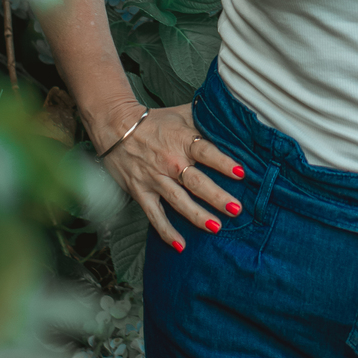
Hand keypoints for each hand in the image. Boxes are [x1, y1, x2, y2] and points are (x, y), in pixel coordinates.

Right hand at [96, 101, 244, 250]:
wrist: (116, 126)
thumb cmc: (154, 121)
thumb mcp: (182, 113)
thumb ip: (205, 116)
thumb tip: (230, 114)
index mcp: (183, 141)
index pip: (207, 152)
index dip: (224, 163)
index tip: (241, 173)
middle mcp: (171, 162)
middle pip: (197, 182)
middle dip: (218, 197)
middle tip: (236, 209)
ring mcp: (155, 179)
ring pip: (179, 201)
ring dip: (198, 216)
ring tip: (216, 227)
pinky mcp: (142, 192)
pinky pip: (155, 215)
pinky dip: (166, 231)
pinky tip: (180, 245)